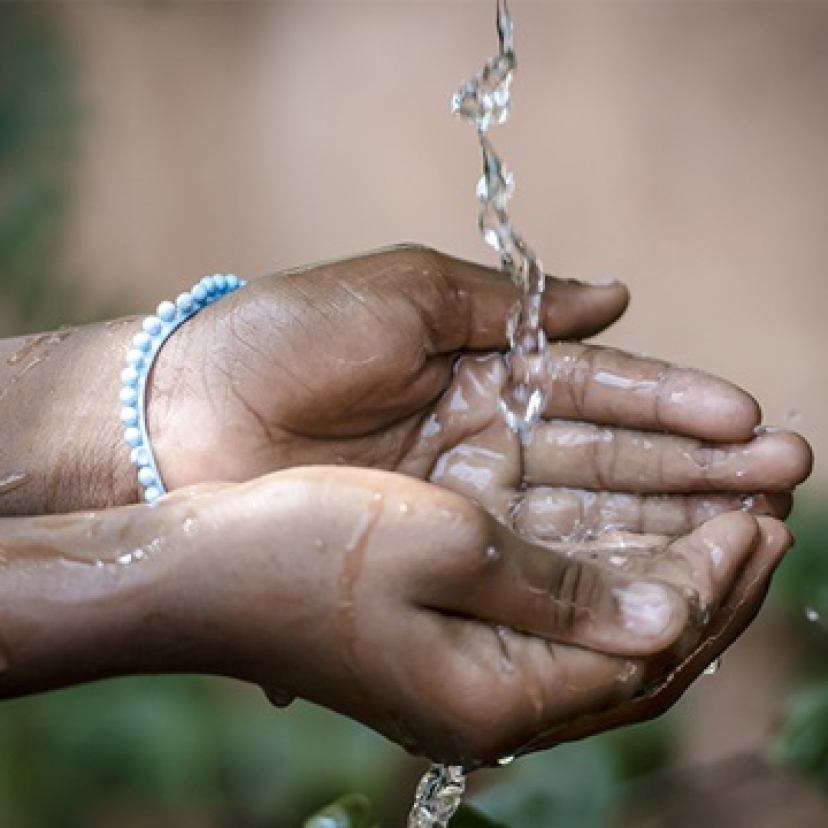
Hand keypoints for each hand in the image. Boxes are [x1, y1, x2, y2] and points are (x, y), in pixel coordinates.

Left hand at [149, 244, 807, 523]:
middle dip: (696, 468)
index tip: (747, 420)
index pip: (598, 390)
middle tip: (783, 479)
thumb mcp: (405, 293)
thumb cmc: (285, 337)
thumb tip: (622, 295)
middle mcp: (486, 439)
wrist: (182, 415)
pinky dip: (596, 568)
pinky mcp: (437, 553)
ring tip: (754, 529)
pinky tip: (664, 577)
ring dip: (668, 522)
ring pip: (584, 516)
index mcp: (482, 369)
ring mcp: (465, 502)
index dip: (675, 405)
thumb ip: (513, 303)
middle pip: (609, 459)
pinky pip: (531, 562)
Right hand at [152, 468, 793, 767]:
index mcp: (494, 695)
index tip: (758, 515)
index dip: (711, 580)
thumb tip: (665, 617)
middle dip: (708, 578)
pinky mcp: (446, 636)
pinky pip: (554, 613)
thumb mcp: (441, 547)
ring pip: (601, 630)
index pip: (646, 650)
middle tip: (764, 511)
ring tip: (720, 513)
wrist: (201, 567)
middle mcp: (489, 698)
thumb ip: (559, 590)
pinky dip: (604, 573)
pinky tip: (628, 532)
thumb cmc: (306, 549)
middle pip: (636, 652)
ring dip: (663, 569)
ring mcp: (466, 670)